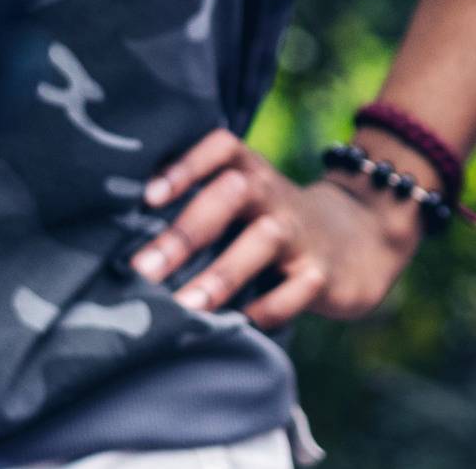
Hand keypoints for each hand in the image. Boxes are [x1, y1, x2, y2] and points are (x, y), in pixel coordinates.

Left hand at [129, 128, 421, 328]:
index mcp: (251, 175)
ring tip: (184, 307)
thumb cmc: (273, 227)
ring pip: (263, 241)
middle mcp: (275, 198)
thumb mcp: (246, 206)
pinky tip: (239, 326)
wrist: (364, 240)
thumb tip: (110, 236)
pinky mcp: (324, 274)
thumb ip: (199, 209)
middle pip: (234, 193)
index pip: (222, 149)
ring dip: (221, 274)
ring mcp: (302, 235)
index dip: (187, 165)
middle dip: (187, 229)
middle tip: (142, 269)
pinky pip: (297, 290)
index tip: (147, 197)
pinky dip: (269, 308)